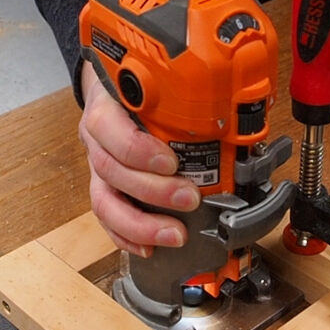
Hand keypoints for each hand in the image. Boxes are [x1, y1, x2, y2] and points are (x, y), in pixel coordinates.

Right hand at [79, 63, 200, 256]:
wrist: (111, 88)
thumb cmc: (136, 87)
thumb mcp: (151, 80)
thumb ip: (179, 94)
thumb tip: (231, 111)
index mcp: (106, 108)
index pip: (108, 128)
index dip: (137, 150)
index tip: (170, 161)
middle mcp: (97, 140)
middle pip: (112, 170)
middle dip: (153, 191)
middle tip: (189, 198)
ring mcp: (97, 168)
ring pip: (106, 201)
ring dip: (141, 224)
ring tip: (175, 234)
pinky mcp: (104, 189)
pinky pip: (107, 218)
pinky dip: (127, 237)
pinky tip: (149, 248)